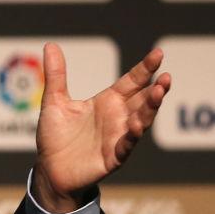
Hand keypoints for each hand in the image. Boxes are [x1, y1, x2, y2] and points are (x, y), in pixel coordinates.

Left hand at [33, 42, 171, 213]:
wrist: (49, 169)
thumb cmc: (54, 136)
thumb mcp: (54, 101)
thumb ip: (56, 75)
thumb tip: (50, 44)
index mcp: (107, 102)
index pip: (132, 81)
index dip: (144, 68)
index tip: (158, 54)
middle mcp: (117, 117)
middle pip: (142, 99)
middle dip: (155, 88)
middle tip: (165, 76)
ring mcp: (118, 136)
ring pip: (141, 120)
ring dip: (151, 108)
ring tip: (159, 93)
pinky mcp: (113, 156)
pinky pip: (126, 145)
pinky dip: (132, 136)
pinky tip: (136, 125)